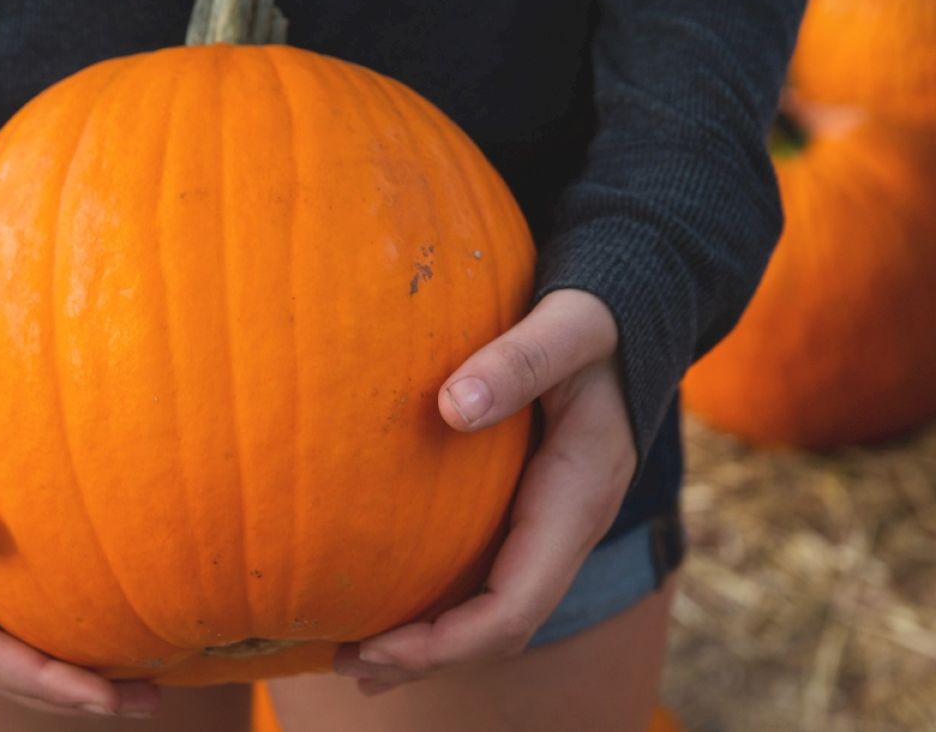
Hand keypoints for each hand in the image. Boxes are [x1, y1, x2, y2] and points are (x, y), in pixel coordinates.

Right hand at [0, 309, 159, 717]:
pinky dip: (72, 594)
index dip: (40, 678)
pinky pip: (29, 573)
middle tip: (153, 700)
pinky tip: (127, 586)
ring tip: (154, 666)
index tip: (107, 695)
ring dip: (77, 651)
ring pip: (18, 621)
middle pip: (3, 654)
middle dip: (73, 687)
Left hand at [333, 289, 637, 693]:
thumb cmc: (595, 318)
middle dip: (428, 655)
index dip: (446, 641)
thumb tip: (451, 408)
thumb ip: (519, 360)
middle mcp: (566, 525)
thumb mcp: (568, 328)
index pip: (514, 606)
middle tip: (345, 662)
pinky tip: (391, 599)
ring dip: (429, 641)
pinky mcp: (529, 506)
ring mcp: (549, 521)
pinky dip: (440, 602)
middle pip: (501, 626)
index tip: (374, 646)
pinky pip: (488, 573)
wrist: (629, 311)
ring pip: (494, 607)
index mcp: (577, 498)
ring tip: (354, 656)